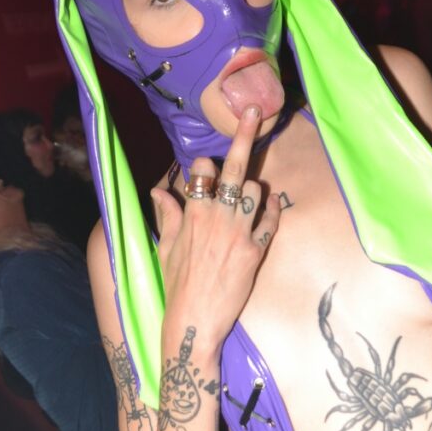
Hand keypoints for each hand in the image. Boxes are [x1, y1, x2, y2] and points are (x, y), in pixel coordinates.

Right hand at [151, 106, 280, 353]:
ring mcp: (238, 233)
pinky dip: (272, 208)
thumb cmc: (177, 284)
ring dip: (253, 185)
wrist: (194, 321)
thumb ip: (168, 215)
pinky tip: (270, 204)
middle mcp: (216, 217)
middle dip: (243, 134)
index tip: (206, 168)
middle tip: (252, 109)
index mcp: (192, 213)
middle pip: (232, 168)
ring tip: (250, 190)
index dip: (205, 165)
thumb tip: (160, 190)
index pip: (202, 170)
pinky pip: (270, 219)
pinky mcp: (255, 251)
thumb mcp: (165, 247)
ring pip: (253, 189)